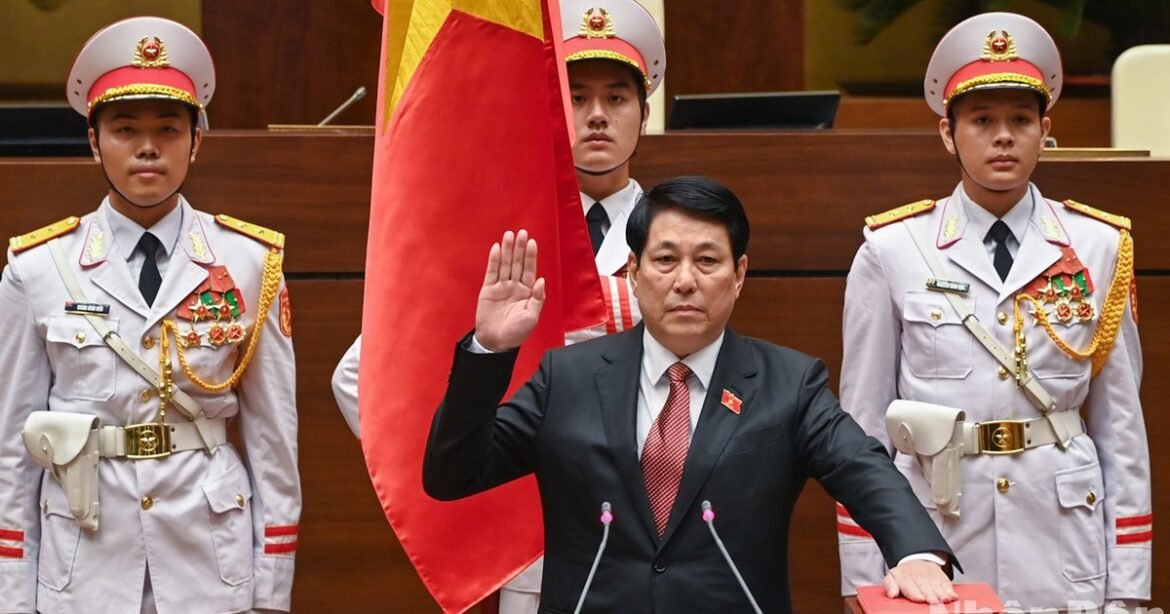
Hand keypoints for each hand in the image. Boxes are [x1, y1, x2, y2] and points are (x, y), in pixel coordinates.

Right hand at [474, 229, 545, 351]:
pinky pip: (492, 272)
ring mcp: (501, 287)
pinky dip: (494, 260)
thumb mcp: (531, 317)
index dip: (531, 256)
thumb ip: (538, 298)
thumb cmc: (516, 333)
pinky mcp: (488, 290)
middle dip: (520, 248)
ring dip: (507, 250)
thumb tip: (541, 279)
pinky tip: (497, 249)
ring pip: (505, 265)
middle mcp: (515, 287)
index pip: (530, 270)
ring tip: (509, 235)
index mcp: (527, 292)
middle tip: (522, 233)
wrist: (496, 342)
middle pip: (518, 263)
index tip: (532, 243)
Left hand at [882, 559, 955, 603]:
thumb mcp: (892, 577)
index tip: (920, 598)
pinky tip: (953, 596)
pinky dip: (950, 590)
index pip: (910, 587)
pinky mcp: (942, 578)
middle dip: (930, 594)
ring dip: (942, 593)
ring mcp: (931, 576)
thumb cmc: (903, 576)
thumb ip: (890, 586)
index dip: (915, 593)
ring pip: (937, 586)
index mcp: (905, 577)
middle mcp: (919, 577)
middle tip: (934, 601)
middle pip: (925, 587)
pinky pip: (947, 583)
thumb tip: (891, 594)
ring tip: (946, 599)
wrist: (916, 561)